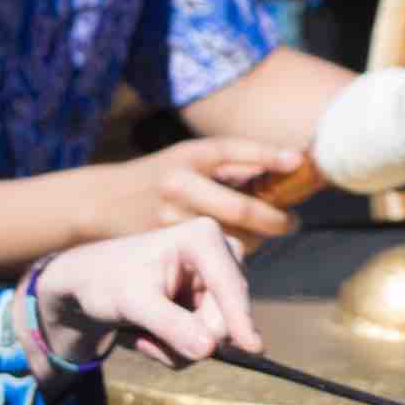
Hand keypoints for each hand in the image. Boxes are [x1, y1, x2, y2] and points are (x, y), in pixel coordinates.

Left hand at [32, 218, 251, 368]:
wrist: (89, 284)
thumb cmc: (106, 282)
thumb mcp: (132, 303)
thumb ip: (170, 325)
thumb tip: (209, 350)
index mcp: (204, 238)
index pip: (230, 286)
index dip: (241, 319)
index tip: (254, 349)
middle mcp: (221, 254)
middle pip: (226, 317)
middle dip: (188, 338)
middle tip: (146, 338)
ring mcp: (219, 280)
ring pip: (216, 336)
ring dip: (177, 346)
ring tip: (144, 332)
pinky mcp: (213, 302)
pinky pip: (207, 341)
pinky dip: (177, 346)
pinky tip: (153, 332)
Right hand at [108, 139, 302, 242]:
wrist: (105, 202)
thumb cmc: (164, 175)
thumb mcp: (193, 158)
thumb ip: (236, 165)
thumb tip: (292, 167)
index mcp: (190, 155)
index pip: (235, 150)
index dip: (270, 155)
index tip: (299, 161)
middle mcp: (180, 183)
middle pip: (242, 208)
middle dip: (275, 219)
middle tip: (292, 222)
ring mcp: (171, 217)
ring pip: (231, 236)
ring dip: (258, 238)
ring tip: (270, 231)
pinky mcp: (166, 245)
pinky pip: (213, 254)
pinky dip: (234, 252)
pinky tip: (240, 245)